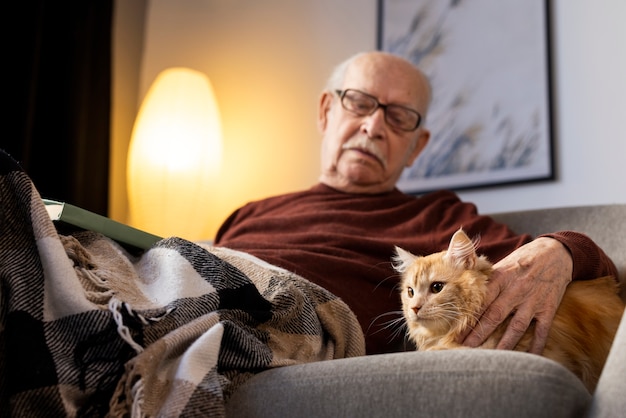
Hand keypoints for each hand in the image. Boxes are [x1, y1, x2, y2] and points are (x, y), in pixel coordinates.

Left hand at [460, 237, 572, 353]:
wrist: (556, 252)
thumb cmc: (523, 259)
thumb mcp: (503, 265)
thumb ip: (488, 281)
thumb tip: (466, 294)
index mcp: (500, 278)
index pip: (481, 302)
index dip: (468, 318)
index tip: (456, 332)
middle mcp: (515, 290)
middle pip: (494, 316)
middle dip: (479, 334)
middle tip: (466, 348)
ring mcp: (533, 300)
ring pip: (516, 326)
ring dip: (504, 343)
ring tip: (492, 358)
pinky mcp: (548, 307)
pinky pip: (542, 330)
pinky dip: (536, 345)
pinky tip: (528, 358)